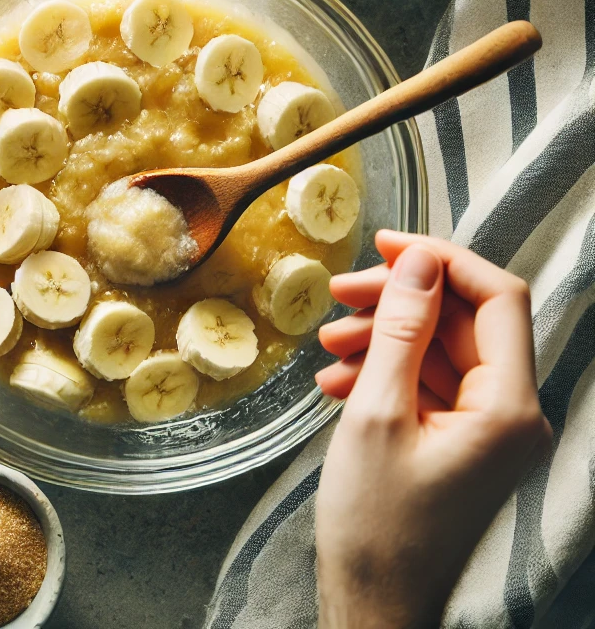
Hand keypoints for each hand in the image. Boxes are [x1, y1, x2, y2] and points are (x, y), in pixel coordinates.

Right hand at [315, 232, 550, 628]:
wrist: (373, 602)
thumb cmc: (376, 522)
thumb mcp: (378, 411)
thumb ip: (402, 329)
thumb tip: (418, 260)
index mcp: (509, 407)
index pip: (497, 298)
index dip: (442, 260)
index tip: (386, 245)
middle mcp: (511, 413)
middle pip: (462, 321)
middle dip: (399, 300)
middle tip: (340, 292)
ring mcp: (487, 428)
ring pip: (439, 348)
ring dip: (384, 336)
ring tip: (327, 345)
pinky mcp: (461, 440)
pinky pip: (428, 382)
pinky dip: (384, 371)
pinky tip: (337, 381)